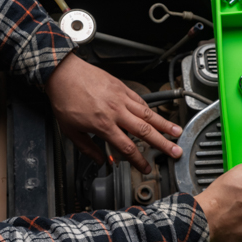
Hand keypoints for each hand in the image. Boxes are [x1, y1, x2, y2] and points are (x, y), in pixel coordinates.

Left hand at [45, 52, 182, 173]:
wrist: (63, 74)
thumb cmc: (65, 99)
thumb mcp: (70, 130)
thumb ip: (87, 147)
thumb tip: (100, 160)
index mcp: (103, 125)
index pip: (127, 147)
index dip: (139, 161)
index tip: (146, 168)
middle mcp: (116, 111)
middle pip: (145, 131)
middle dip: (163, 143)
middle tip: (176, 151)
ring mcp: (121, 98)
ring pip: (148, 114)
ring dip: (165, 124)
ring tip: (177, 132)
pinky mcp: (122, 87)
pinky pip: (140, 101)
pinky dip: (150, 110)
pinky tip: (157, 116)